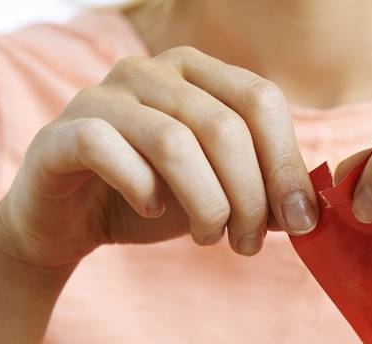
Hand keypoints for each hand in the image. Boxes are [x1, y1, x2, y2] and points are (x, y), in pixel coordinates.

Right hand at [0, 46, 317, 268]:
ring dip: (206, 204)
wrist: (70, 218)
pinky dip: (143, 190)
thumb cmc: (153, 198)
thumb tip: (307, 210)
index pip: (261, 101)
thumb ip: (260, 191)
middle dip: (249, 196)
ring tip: (211, 238)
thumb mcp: (218, 193)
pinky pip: (110, 151)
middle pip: (225, 127)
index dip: (287, 164)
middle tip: (249, 244)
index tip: (300, 221)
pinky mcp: (63, 131)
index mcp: (198, 74)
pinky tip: (153, 212)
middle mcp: (151, 71)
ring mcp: (103, 95)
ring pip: (175, 142)